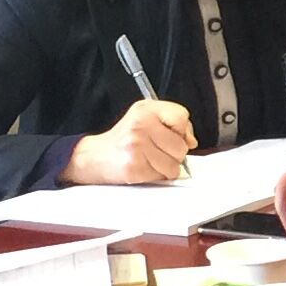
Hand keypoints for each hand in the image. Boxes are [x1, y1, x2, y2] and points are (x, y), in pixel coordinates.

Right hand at [66, 98, 195, 185]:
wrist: (94, 156)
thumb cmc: (124, 138)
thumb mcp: (146, 118)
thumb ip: (173, 123)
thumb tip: (191, 140)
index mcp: (146, 110)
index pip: (181, 117)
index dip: (182, 130)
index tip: (172, 134)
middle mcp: (140, 125)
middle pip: (181, 146)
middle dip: (174, 153)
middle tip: (157, 150)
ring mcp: (136, 146)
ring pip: (174, 164)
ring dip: (166, 167)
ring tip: (150, 160)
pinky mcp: (134, 167)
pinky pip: (162, 176)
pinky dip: (156, 176)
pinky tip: (144, 168)